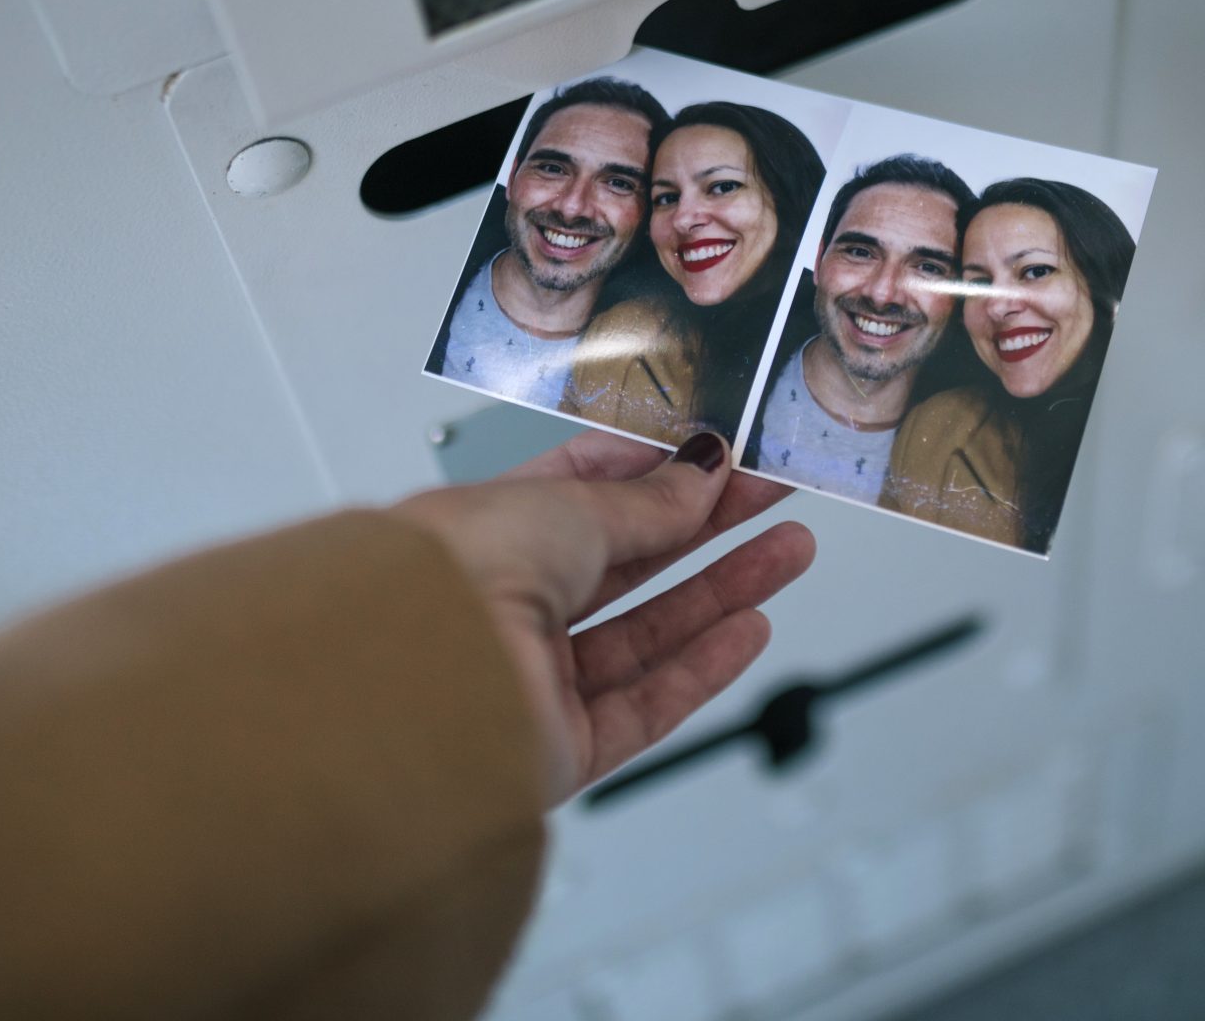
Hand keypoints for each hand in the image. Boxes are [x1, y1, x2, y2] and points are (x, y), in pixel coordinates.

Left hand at [392, 430, 813, 804]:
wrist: (413, 687)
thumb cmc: (455, 575)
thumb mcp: (568, 509)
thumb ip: (647, 501)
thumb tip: (704, 472)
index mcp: (483, 532)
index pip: (581, 494)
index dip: (656, 473)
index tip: (720, 454)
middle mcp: (502, 606)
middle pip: (627, 564)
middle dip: (707, 527)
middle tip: (775, 494)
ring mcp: (532, 681)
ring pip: (646, 634)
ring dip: (723, 592)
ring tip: (791, 551)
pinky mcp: (557, 750)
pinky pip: (644, 705)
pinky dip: (702, 668)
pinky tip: (751, 628)